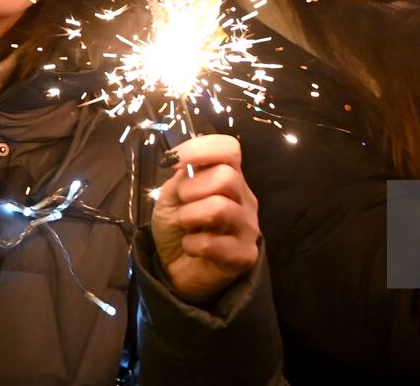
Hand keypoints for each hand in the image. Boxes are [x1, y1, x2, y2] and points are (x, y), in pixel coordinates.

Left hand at [150, 134, 260, 301]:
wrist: (178, 272)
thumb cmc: (178, 229)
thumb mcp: (171, 198)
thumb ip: (181, 178)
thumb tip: (184, 162)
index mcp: (229, 177)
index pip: (229, 149)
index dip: (201, 149)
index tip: (175, 161)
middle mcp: (244, 198)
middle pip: (226, 177)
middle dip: (192, 189)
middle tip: (182, 205)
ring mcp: (248, 227)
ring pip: (219, 208)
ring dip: (190, 217)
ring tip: (186, 227)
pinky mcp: (245, 255)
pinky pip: (212, 243)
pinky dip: (191, 245)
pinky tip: (192, 248)